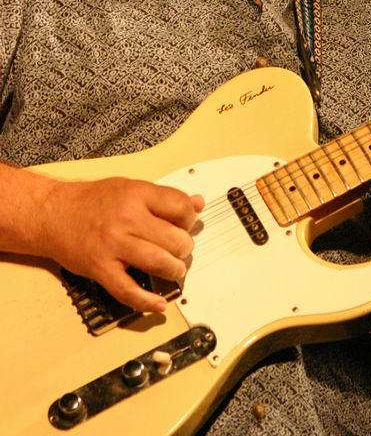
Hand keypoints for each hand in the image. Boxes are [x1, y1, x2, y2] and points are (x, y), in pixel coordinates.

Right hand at [41, 177, 203, 312]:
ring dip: (174, 270)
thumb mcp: (130, 187)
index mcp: (137, 194)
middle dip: (185, 248)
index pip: (181, 208)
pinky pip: (128, 290)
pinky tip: (158, 303)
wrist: (53, 213)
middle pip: (175, 239)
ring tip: (174, 269)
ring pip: (159, 262)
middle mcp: (127, 218)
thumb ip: (164, 197)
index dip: (191, 219)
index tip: (188, 225)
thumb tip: (197, 203)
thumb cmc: (91, 201)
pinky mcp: (101, 268)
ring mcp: (114, 245)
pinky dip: (147, 301)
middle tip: (180, 249)